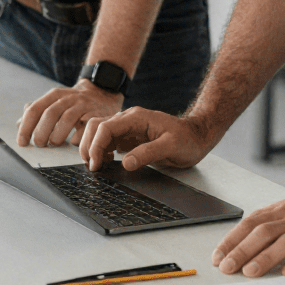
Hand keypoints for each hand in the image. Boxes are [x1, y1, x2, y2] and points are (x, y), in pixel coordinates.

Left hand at [16, 80, 123, 147]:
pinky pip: (86, 126)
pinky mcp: (98, 114)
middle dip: (41, 132)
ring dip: (58, 134)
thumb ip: (37, 111)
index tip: (22, 142)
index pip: (35, 109)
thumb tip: (19, 124)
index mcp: (55, 95)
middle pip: (50, 113)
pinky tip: (72, 143)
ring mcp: (84, 105)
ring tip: (54, 144)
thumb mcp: (55, 102)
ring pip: (68, 118)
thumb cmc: (73, 103)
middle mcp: (69, 98)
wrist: (101, 93)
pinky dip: (77, 137)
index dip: (26, 127)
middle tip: (39, 145)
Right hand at [79, 107, 211, 171]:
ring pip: (99, 132)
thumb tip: (126, 163)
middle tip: (91, 167)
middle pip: (96, 126)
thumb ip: (148, 153)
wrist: (196, 137)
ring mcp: (127, 128)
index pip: (106, 127)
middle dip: (88, 145)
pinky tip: (105, 163)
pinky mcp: (129, 137)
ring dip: (92, 147)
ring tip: (96, 166)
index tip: (95, 164)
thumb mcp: (171, 147)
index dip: (96, 145)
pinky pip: (108, 141)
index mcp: (136, 117)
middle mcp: (128, 120)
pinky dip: (100, 151)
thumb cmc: (186, 140)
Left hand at [211, 192, 284, 277]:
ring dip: (265, 257)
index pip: (252, 223)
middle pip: (264, 232)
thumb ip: (272, 226)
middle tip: (227, 267)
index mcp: (283, 210)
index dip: (233, 239)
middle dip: (242, 250)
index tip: (218, 256)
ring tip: (250, 272)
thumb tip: (243, 246)